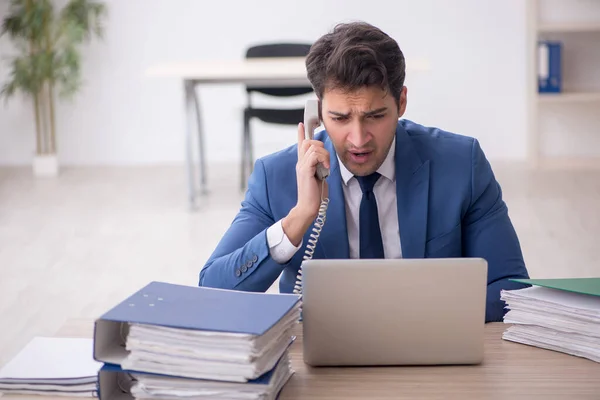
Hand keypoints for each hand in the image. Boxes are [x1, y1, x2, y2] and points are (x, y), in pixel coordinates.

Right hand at [282, 122, 329, 245]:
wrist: (309, 207)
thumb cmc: (315, 194)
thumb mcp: (318, 176)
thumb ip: (319, 166)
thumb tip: (324, 159)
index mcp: (303, 164)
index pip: (301, 145)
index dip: (301, 134)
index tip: (301, 124)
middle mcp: (300, 163)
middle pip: (309, 142)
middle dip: (321, 146)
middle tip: (326, 161)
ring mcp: (301, 166)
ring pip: (313, 147)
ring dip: (324, 155)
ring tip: (326, 168)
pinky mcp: (305, 170)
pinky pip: (314, 155)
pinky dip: (323, 160)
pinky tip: (325, 169)